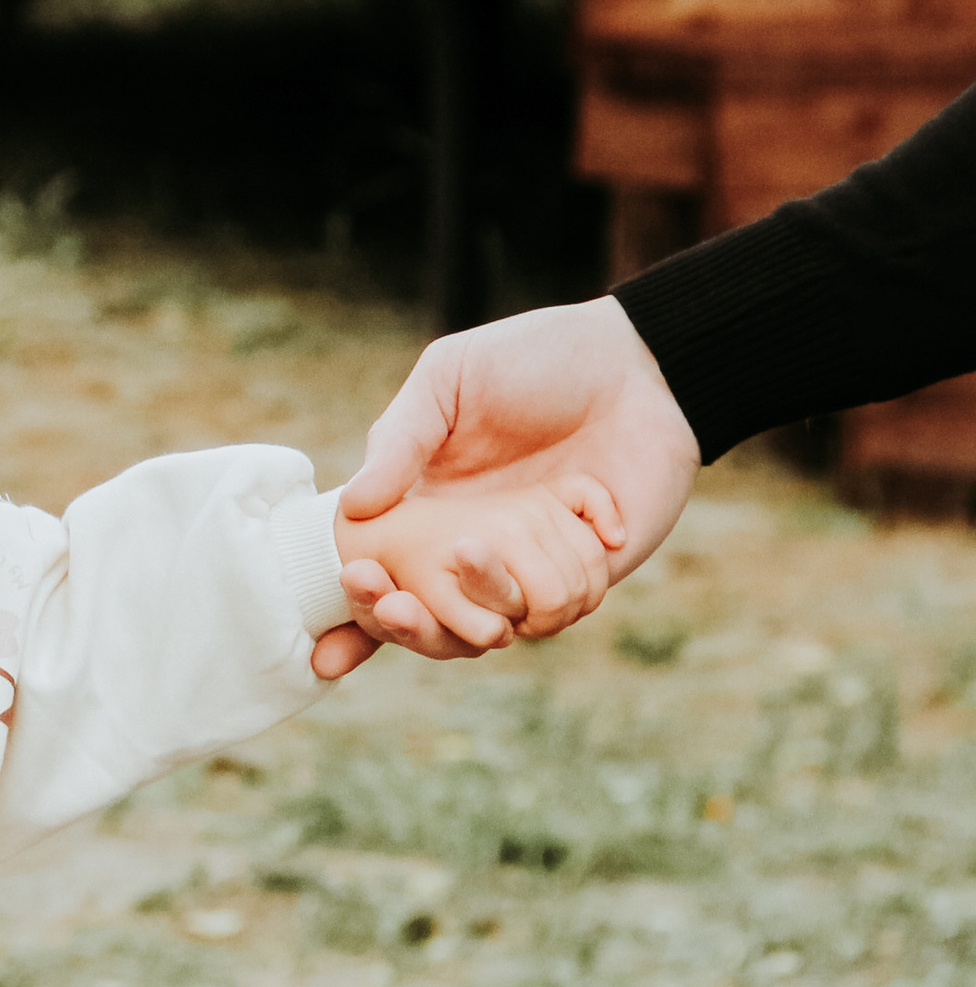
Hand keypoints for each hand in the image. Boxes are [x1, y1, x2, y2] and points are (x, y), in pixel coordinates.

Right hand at [327, 298, 699, 662]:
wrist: (640, 365)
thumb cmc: (536, 357)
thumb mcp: (451, 378)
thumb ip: (402, 438)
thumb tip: (353, 508)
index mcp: (428, 504)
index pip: (382, 568)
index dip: (360, 597)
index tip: (346, 596)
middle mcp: (474, 546)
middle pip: (427, 618)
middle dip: (404, 626)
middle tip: (395, 608)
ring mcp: (531, 564)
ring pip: (491, 628)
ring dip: (471, 615)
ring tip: (468, 554)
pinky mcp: (589, 571)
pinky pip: (562, 610)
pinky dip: (551, 596)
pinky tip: (529, 551)